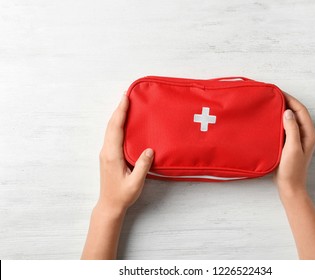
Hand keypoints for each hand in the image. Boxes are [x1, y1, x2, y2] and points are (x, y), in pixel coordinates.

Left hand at [98, 95, 153, 213]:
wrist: (109, 205)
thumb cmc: (122, 195)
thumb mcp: (135, 182)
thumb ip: (142, 166)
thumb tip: (150, 149)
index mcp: (112, 155)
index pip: (116, 128)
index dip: (120, 112)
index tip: (125, 98)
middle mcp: (107, 151)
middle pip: (111, 125)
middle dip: (119, 109)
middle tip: (127, 95)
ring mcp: (106, 153)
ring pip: (110, 129)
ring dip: (117, 115)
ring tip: (125, 104)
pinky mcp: (108, 155)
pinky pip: (112, 135)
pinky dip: (117, 124)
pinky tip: (124, 122)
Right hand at [274, 93, 314, 197]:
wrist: (290, 186)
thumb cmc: (292, 169)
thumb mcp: (292, 148)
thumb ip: (292, 129)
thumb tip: (288, 112)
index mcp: (309, 133)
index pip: (301, 110)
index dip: (290, 99)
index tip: (278, 92)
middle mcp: (305, 134)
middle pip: (297, 112)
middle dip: (286, 102)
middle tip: (272, 96)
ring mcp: (298, 139)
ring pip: (291, 119)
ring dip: (282, 110)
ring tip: (270, 104)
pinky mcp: (290, 143)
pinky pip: (286, 127)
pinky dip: (279, 120)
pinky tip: (270, 119)